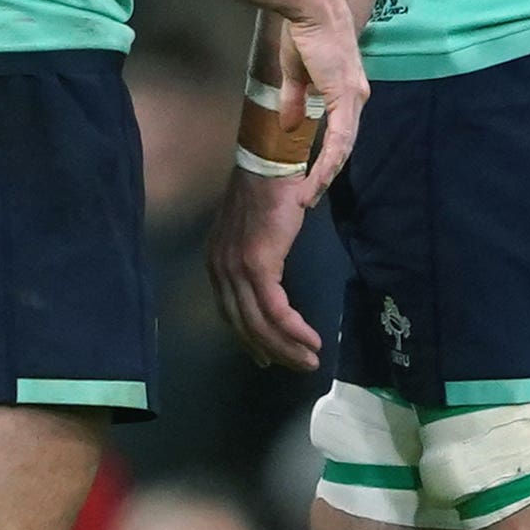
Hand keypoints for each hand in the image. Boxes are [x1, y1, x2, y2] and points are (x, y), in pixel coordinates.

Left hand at [207, 166, 322, 370]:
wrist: (270, 163)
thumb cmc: (269, 190)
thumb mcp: (255, 231)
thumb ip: (257, 257)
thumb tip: (271, 280)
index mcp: (217, 263)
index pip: (230, 314)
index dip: (250, 339)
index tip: (267, 357)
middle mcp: (219, 270)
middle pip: (243, 326)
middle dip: (272, 351)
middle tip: (297, 366)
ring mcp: (236, 269)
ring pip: (260, 324)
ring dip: (287, 347)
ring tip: (310, 361)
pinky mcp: (257, 266)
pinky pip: (276, 311)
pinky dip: (295, 331)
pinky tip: (312, 341)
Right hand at [278, 3, 367, 193]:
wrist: (310, 8)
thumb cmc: (303, 33)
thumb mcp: (296, 74)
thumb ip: (295, 100)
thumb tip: (291, 125)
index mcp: (346, 92)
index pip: (341, 133)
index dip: (327, 158)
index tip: (312, 178)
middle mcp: (357, 97)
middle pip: (344, 146)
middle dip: (326, 175)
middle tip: (309, 198)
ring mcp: (354, 98)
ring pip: (343, 148)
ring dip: (325, 176)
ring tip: (308, 197)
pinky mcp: (346, 96)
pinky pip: (339, 139)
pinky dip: (328, 162)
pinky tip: (318, 180)